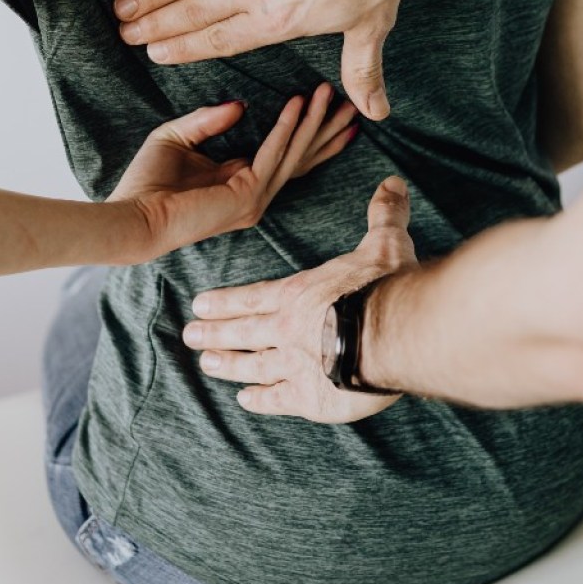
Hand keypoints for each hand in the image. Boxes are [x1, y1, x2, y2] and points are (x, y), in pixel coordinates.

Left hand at [109, 83, 355, 261]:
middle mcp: (255, 194)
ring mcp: (254, 199)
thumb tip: (241, 104)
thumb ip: (208, 120)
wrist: (132, 217)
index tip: (328, 105)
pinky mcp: (246, 196)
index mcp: (241, 182)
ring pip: (294, 154)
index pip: (287, 155)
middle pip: (302, 157)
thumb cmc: (146, 184)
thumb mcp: (177, 137)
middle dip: (327, 129)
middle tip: (352, 103)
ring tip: (329, 93)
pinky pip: (273, 154)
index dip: (309, 131)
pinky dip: (286, 127)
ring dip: (314, 122)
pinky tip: (297, 103)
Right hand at [113, 0, 424, 120]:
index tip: (156, 53)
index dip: (183, 48)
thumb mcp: (371, 24)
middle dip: (155, 25)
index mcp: (277, 21)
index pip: (219, 41)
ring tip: (123, 6)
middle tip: (126, 34)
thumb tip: (375, 112)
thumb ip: (361, 70)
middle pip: (192, 13)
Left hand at [183, 176, 417, 422]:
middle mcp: (287, 329)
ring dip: (228, 365)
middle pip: (243, 331)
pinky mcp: (309, 397)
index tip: (199, 304)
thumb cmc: (386, 286)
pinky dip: (260, 399)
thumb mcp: (385, 243)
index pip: (253, 297)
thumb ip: (384, 215)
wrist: (393, 333)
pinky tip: (246, 400)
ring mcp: (293, 365)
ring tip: (207, 365)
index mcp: (299, 294)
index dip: (226, 301)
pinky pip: (277, 399)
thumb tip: (392, 182)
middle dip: (214, 333)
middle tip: (189, 336)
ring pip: (251, 366)